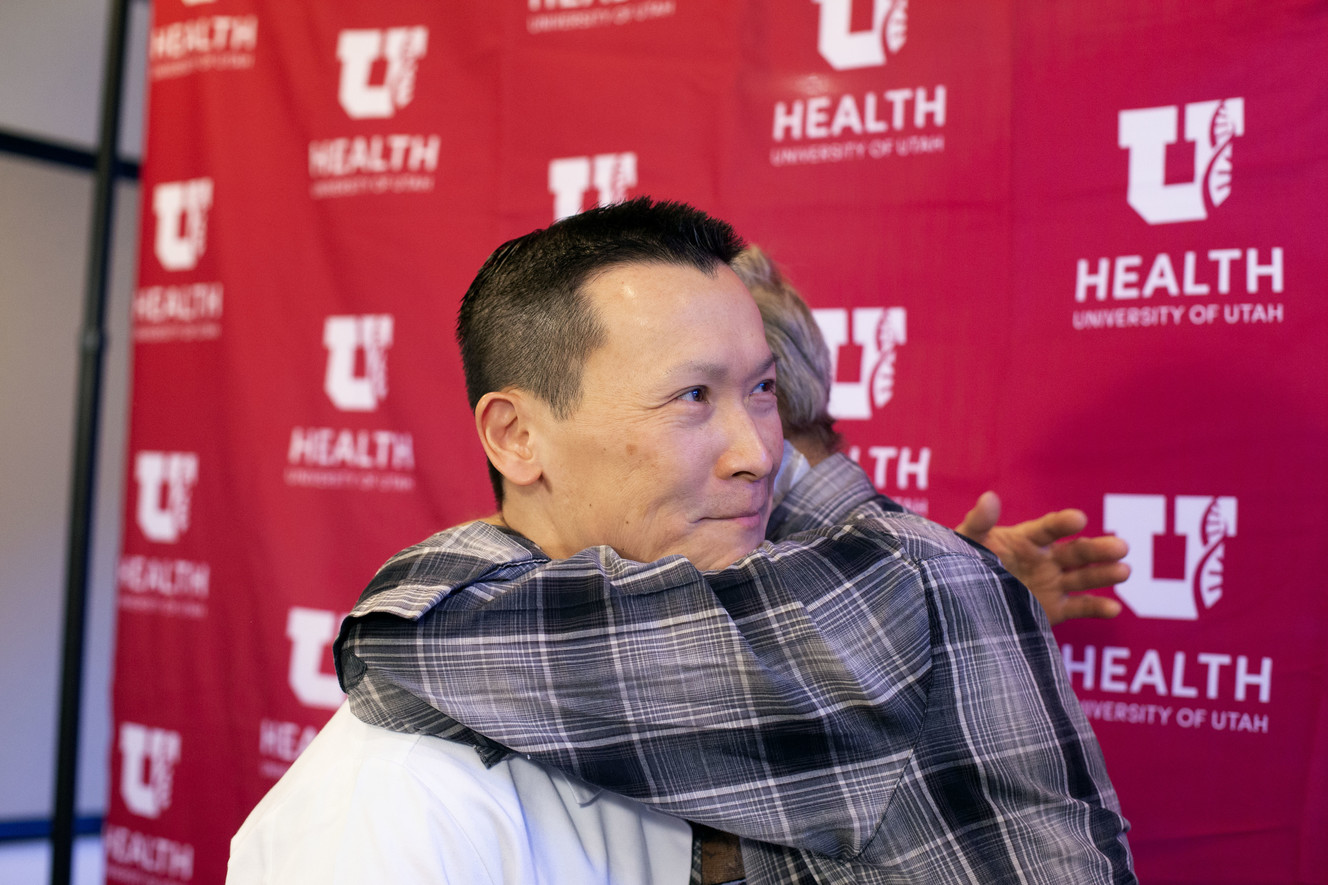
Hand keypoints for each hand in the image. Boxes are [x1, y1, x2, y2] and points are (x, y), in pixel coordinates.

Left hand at [956, 491, 1125, 625]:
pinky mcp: (1054, 609)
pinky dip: (1097, 608)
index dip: (1063, 523)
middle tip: (1121, 546)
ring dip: (1104, 574)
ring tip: (1124, 570)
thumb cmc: (961, 563)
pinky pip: (1080, 607)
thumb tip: (989, 497)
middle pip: (1075, 552)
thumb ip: (979, 523)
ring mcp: (1052, 584)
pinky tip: (1114, 608)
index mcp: (1025, 539)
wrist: (961, 600)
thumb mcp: (966, 543)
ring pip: (1083, 577)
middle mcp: (1045, 559)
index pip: (1048, 528)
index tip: (1079, 519)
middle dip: (1098, 549)